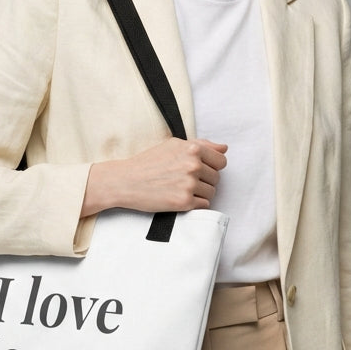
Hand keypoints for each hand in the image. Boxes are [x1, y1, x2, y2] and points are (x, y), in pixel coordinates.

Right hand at [81, 137, 227, 216]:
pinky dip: (194, 204)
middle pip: (216, 178)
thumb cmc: (148, 162)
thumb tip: (224, 148)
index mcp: (193, 149)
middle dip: (204, 180)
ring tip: (181, 189)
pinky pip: (203, 205)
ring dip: (200, 193)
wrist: (126, 181)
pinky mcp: (184, 202)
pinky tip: (180, 197)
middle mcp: (193, 165)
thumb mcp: (174, 145)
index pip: (221, 161)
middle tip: (185, 180)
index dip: (212, 166)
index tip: (200, 170)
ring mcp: (189, 184)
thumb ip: (202, 145)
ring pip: (211, 192)